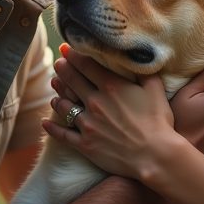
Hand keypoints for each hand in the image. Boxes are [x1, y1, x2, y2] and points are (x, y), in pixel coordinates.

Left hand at [44, 45, 181, 180]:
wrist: (154, 155)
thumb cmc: (158, 122)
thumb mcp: (156, 90)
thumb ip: (146, 73)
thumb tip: (142, 61)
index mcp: (111, 86)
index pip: (86, 65)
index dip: (74, 55)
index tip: (66, 48)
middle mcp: (95, 102)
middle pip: (72, 81)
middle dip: (63, 70)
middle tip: (58, 64)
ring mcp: (87, 124)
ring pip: (64, 106)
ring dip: (58, 95)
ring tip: (54, 87)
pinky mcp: (85, 144)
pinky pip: (63, 135)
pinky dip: (52, 129)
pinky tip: (45, 123)